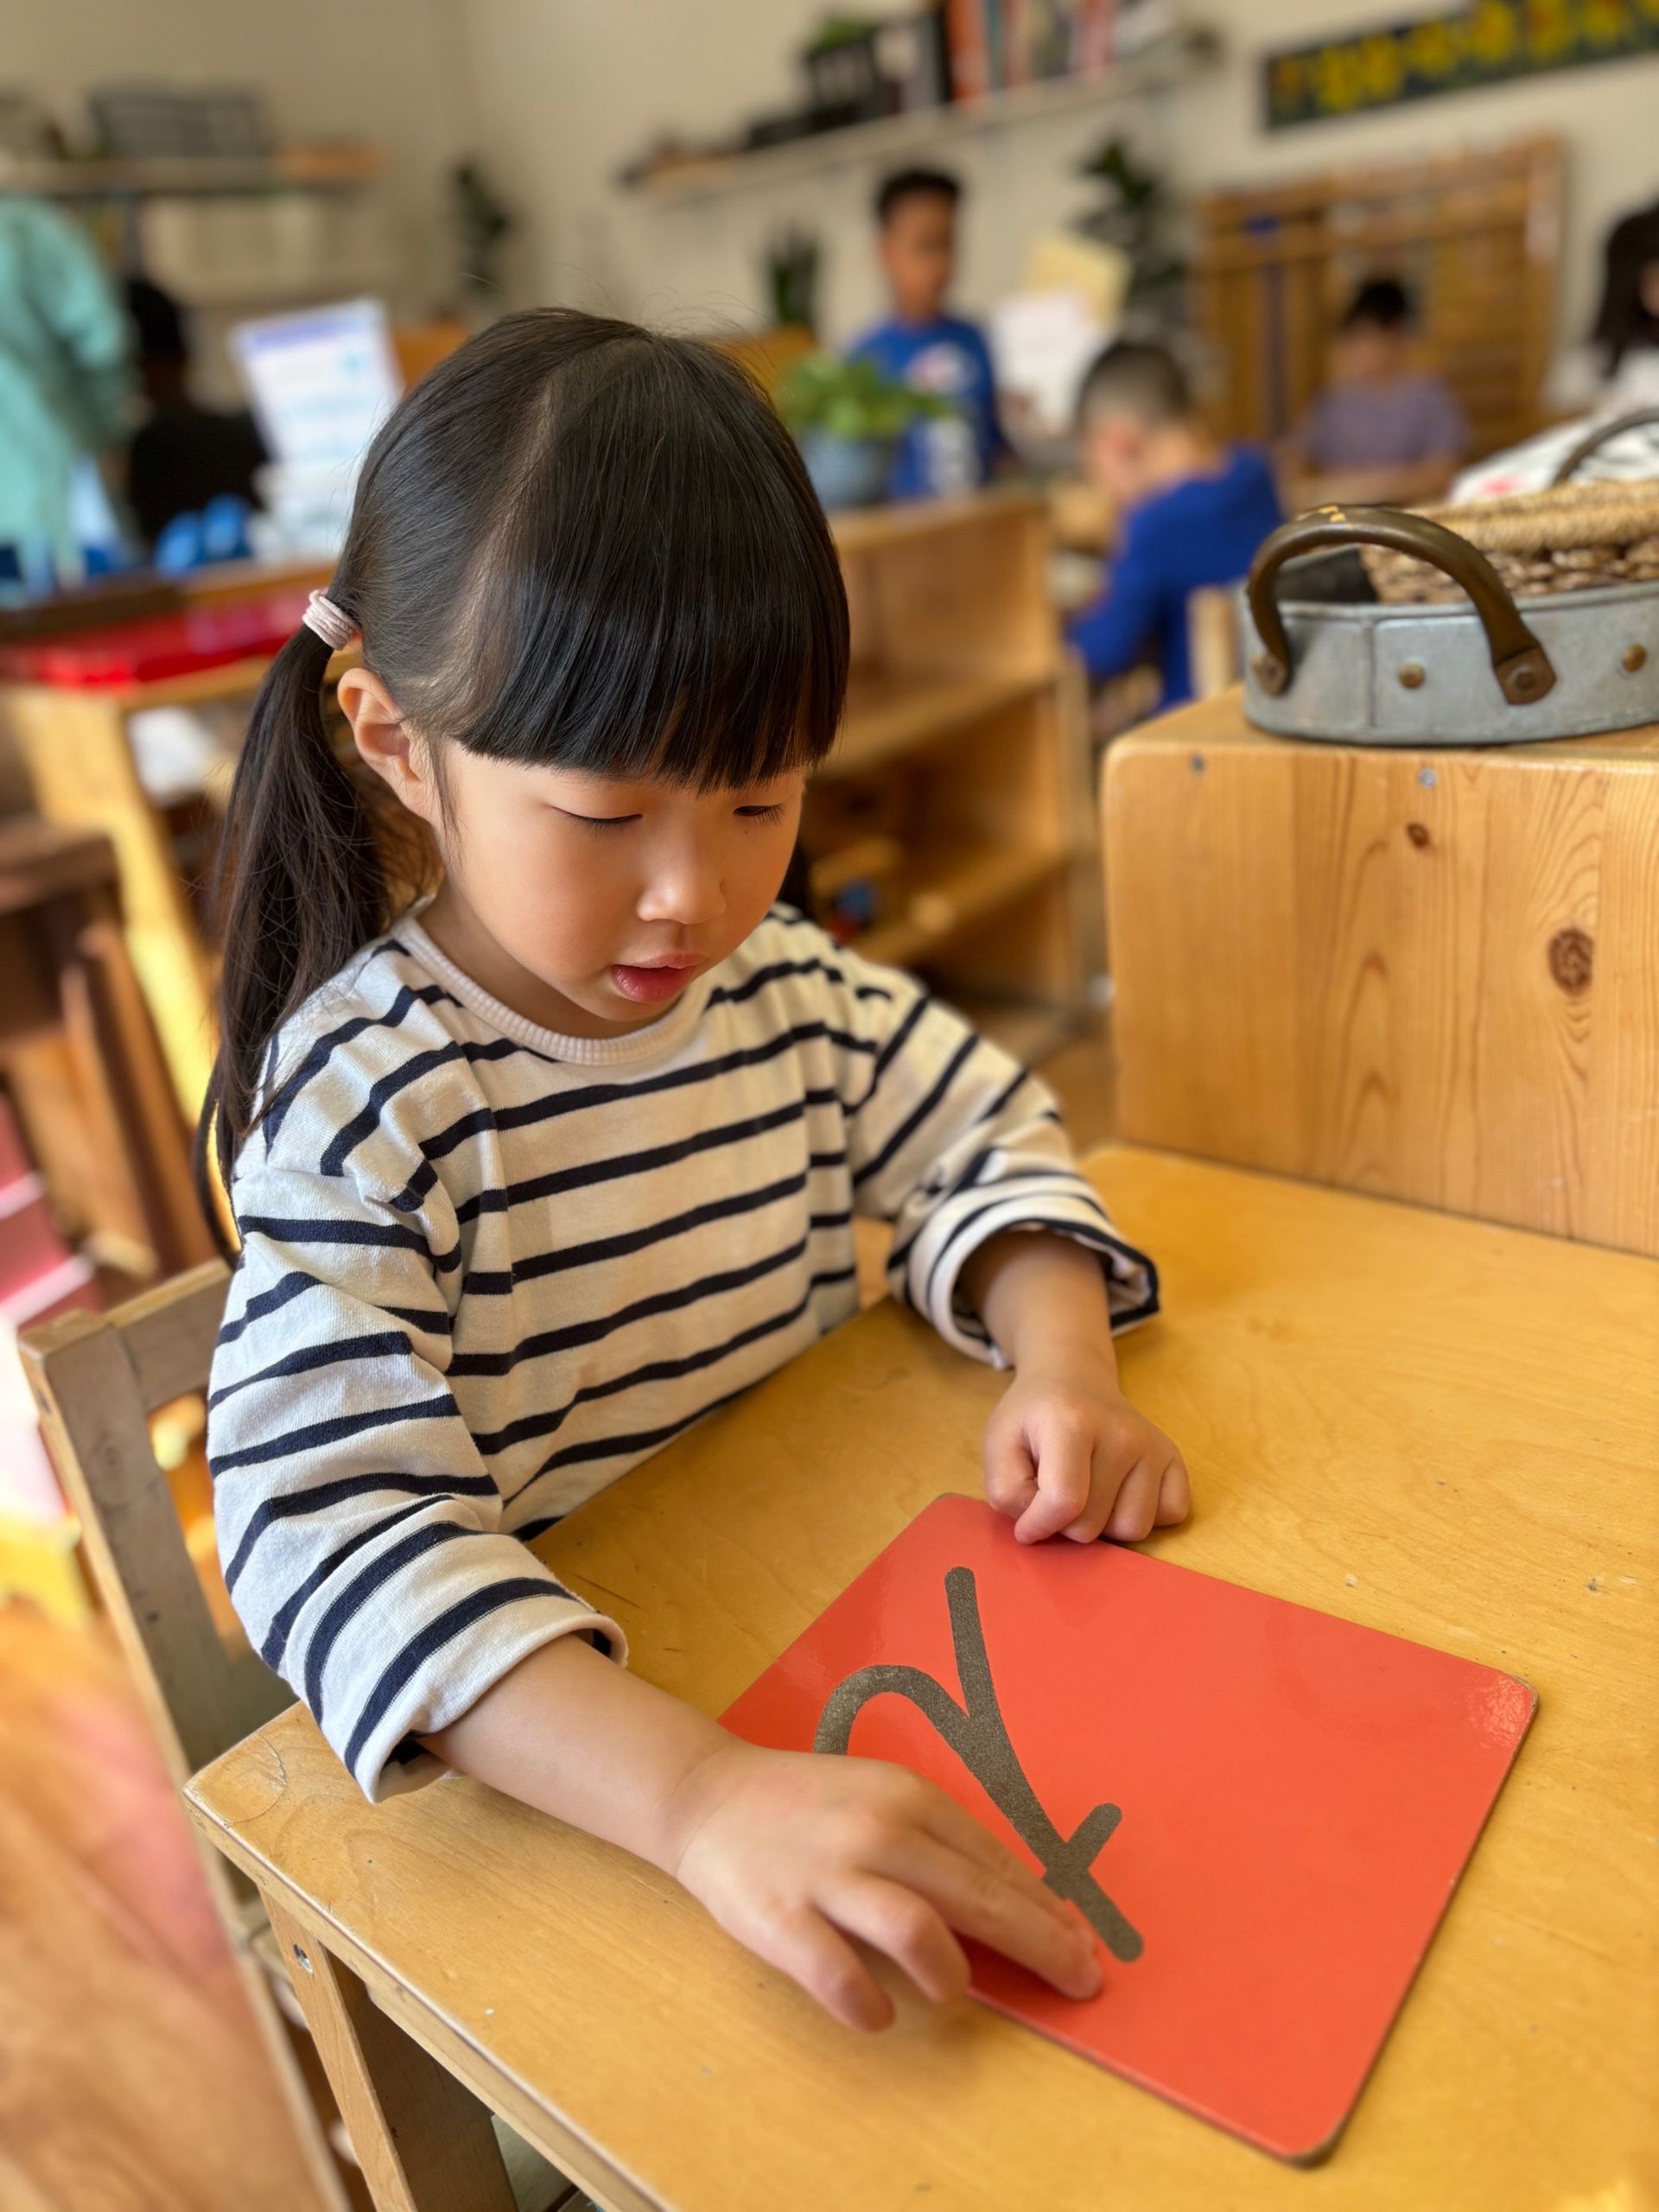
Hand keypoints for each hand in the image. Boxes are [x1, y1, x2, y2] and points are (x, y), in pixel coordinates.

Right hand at [668, 1741, 1101, 2031]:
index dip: (1046, 1909)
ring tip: (954, 1992)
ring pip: (917, 1929)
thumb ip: (942, 1845)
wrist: (710, 1796)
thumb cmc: (813, 1807)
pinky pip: (839, 1975)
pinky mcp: (781, 1918)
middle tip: (1081, 1983)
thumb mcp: (884, 1799)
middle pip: (978, 1896)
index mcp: (909, 1797)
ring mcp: (828, 1875)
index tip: (1082, 1944)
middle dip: (1041, 1945)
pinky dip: (869, 2005)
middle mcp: (877, 1831)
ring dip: (952, 1973)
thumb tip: (1021, 1904)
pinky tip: (878, 2014)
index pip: (996, 1861)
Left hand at [983, 1351, 1189, 1545]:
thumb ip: (1005, 1491)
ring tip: (1088, 1492)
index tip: (1026, 1524)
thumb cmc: (1033, 1416)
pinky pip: (1169, 1515)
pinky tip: (1119, 1492)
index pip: (1063, 1502)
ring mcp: (1153, 1445)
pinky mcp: (1174, 1458)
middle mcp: (1122, 1433)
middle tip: (1058, 1491)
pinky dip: (1142, 1515)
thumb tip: (1039, 1528)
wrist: (1073, 1378)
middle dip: (1066, 1524)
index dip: (1038, 1525)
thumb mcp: (997, 1444)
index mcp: (1072, 1423)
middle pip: (1093, 1524)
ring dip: (1104, 1525)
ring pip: (1133, 1529)